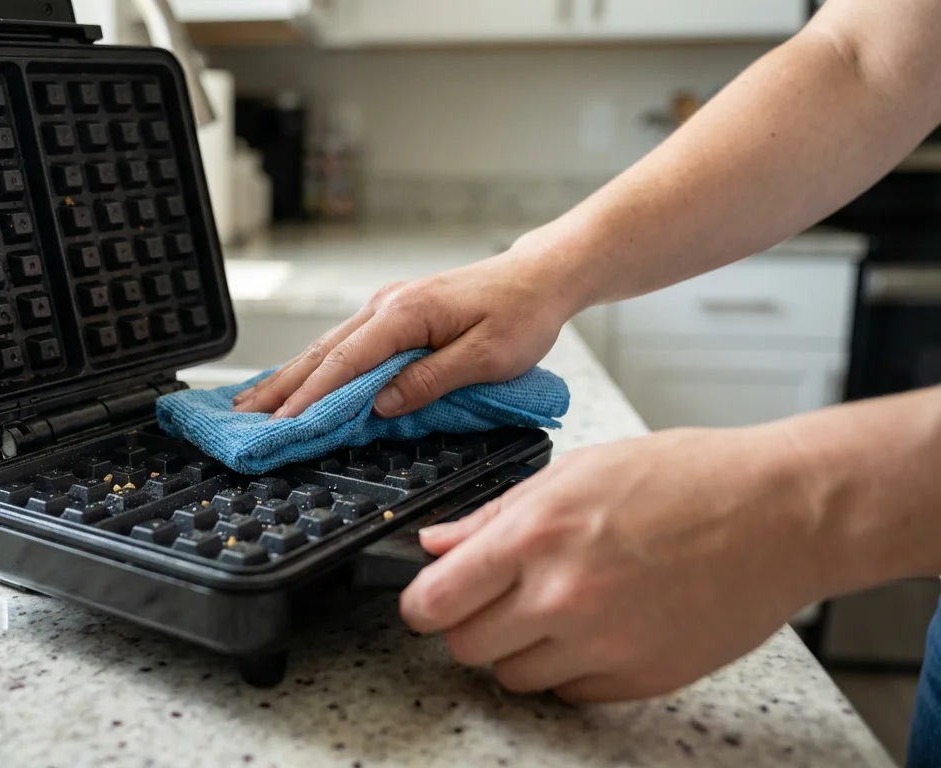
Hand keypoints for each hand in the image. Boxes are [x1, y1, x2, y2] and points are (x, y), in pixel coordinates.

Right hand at [230, 246, 578, 418]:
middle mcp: (385, 305)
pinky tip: (293, 381)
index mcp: (405, 313)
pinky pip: (342, 345)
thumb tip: (379, 405)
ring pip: (325, 348)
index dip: (310, 399)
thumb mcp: (487, 357)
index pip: (345, 363)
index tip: (282, 427)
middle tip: (245, 421)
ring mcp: (385, 307)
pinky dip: (312, 366)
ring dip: (288, 377)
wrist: (540, 277)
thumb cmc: (522, 314)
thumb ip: (430, 380)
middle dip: (280, 388)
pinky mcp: (392, 315)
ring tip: (253, 405)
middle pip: (321, 353)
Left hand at [399, 425, 835, 702]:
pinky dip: (571, 668)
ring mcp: (604, 644)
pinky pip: (570, 692)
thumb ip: (496, 517)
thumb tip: (437, 545)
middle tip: (497, 598)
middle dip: (469, 625)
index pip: (435, 601)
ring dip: (520, 649)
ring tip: (557, 607)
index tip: (429, 599)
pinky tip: (599, 626)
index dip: (422, 603)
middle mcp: (563, 597)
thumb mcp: (578, 471)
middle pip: (465, 648)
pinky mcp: (641, 677)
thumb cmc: (688, 479)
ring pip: (514, 677)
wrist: (782, 513)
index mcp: (537, 535)